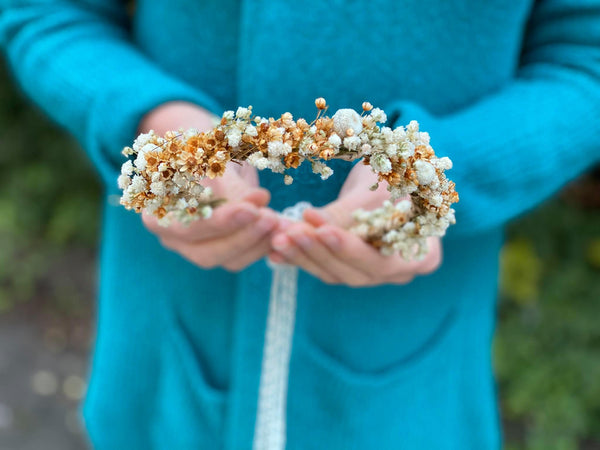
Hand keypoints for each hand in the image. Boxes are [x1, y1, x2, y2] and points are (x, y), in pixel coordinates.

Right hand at [140, 102, 278, 271]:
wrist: (203, 158)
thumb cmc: (202, 154)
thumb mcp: (211, 160)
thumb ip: (232, 184)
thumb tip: (260, 201)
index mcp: (158, 214)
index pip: (188, 228)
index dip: (221, 222)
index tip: (252, 208)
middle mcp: (173, 239)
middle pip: (206, 253)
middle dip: (243, 237)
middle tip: (271, 217)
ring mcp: (196, 250)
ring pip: (228, 261)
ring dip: (258, 243)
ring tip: (280, 221)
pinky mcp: (221, 253)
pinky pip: (243, 259)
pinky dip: (264, 245)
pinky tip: (281, 229)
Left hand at [269, 163, 441, 285]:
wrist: (397, 169)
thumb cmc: (400, 172)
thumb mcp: (380, 185)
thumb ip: (349, 211)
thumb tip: (311, 225)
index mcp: (423, 256)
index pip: (382, 262)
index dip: (350, 249)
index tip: (322, 229)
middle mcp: (398, 272)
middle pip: (355, 273)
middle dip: (319, 252)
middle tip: (290, 232)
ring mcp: (373, 272)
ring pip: (335, 274)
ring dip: (303, 255)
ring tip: (277, 237)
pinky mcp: (349, 266)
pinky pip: (323, 266)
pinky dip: (300, 256)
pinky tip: (274, 250)